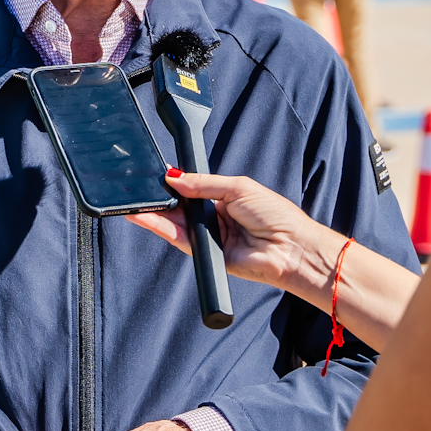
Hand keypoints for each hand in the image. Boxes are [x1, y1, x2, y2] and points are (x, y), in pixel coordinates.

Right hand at [127, 171, 344, 299]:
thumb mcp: (238, 188)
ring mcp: (211, 238)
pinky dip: (162, 229)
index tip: (159, 175)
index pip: (193, 190)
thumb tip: (175, 177)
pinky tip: (147, 218)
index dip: (176, 183)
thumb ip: (203, 183)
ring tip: (138, 204)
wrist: (292, 247)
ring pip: (177, 225)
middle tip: (144, 187)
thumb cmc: (276, 216)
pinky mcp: (208, 255)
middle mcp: (216, 219)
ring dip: (156, 214)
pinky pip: (180, 241)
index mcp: (225, 199)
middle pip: (181, 208)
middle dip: (163, 198)